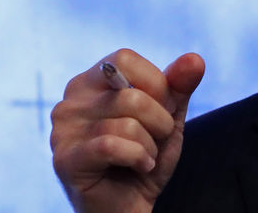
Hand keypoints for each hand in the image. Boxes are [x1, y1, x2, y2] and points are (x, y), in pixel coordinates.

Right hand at [50, 50, 204, 212]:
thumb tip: (194, 59)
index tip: (161, 109)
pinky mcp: (64, 160)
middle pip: (131, 94)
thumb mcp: (169, 116)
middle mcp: (69, 101)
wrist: (131, 206)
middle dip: (160, 121)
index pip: (125, 59)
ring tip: (144, 156)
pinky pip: (112, 145)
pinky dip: (138, 158)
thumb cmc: (145, 156)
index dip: (156, 84)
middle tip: (154, 140)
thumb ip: (179, 85)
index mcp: (90, 81)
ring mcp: (62, 131)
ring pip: (127, 122)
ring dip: (151, 144)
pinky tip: (138, 167)